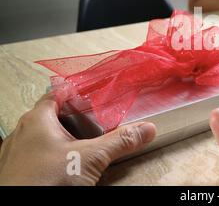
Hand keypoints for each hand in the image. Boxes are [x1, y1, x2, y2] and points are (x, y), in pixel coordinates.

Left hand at [0, 93, 155, 185]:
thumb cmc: (45, 181)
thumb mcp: (91, 158)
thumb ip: (120, 142)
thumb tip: (146, 129)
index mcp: (37, 120)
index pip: (56, 93)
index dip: (76, 92)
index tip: (93, 94)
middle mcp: (22, 132)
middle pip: (51, 115)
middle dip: (73, 118)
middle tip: (93, 122)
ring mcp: (16, 153)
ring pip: (43, 135)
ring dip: (62, 137)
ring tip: (82, 144)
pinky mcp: (17, 171)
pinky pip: (36, 154)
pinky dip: (51, 154)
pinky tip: (65, 164)